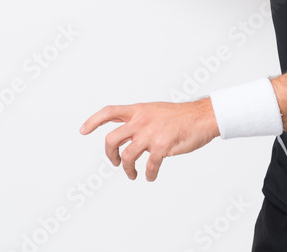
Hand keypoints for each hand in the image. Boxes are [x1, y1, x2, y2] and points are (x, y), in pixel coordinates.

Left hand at [79, 98, 219, 181]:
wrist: (202, 117)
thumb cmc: (181, 116)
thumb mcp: (155, 110)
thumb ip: (140, 119)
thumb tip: (128, 130)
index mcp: (139, 110)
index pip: (109, 112)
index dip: (93, 121)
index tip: (83, 130)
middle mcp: (141, 120)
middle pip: (111, 139)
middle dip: (109, 155)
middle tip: (115, 161)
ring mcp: (151, 133)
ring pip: (127, 156)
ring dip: (127, 170)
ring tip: (133, 174)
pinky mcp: (162, 146)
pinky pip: (149, 166)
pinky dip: (149, 174)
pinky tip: (150, 176)